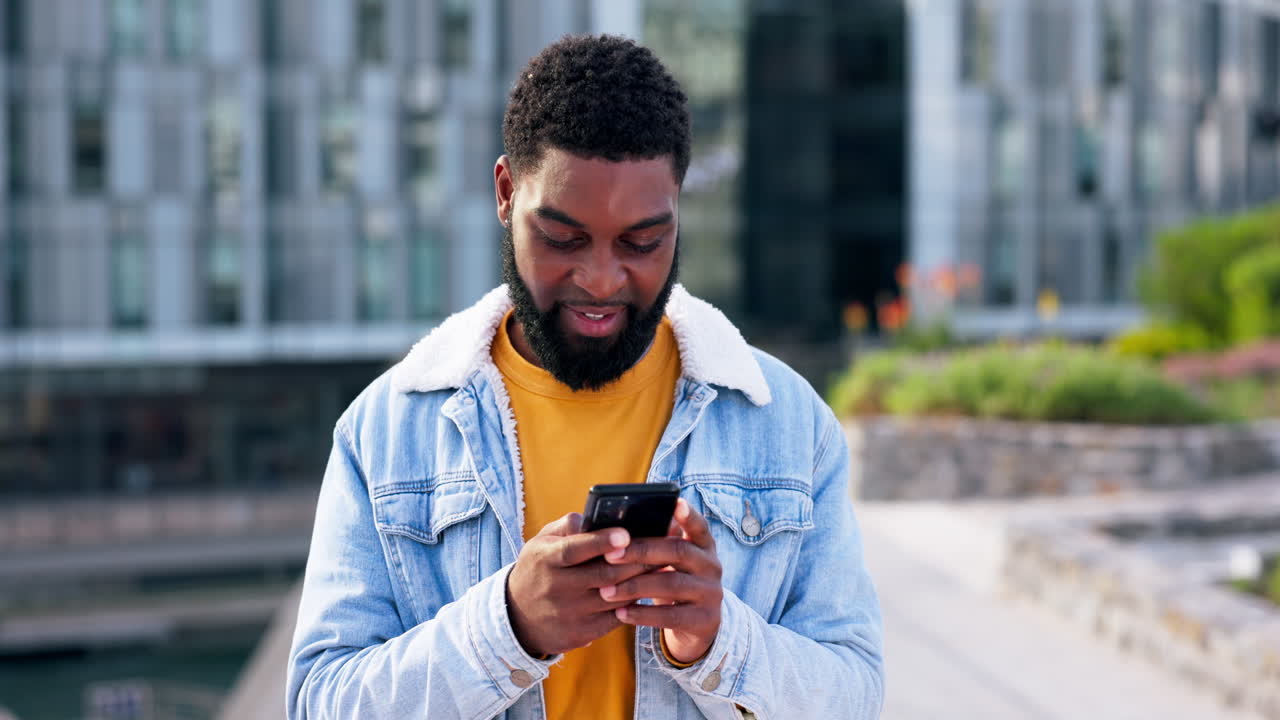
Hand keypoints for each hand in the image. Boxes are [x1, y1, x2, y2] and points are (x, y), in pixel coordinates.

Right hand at [506, 512, 650, 656]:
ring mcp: (569, 614)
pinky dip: (634, 603)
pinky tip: (649, 589)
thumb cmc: (540, 568)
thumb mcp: (542, 542)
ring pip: (615, 597)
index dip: (601, 542)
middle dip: (636, 561)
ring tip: (664, 565)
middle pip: (604, 575)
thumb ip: (567, 526)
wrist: (518, 617)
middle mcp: (556, 588)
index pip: (575, 549)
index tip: (625, 534)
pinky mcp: (581, 634)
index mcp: (546, 559)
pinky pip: (615, 618)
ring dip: (642, 582)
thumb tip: (594, 517)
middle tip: (663, 546)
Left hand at [598, 498, 722, 663]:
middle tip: (609, 555)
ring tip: (605, 591)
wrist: (695, 625)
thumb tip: (613, 530)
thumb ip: (654, 545)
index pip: (699, 526)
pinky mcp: (706, 620)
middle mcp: (712, 566)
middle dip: (641, 552)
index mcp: (704, 546)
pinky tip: (620, 613)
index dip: (689, 515)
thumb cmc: (671, 582)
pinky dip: (643, 614)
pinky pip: (671, 616)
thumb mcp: (669, 563)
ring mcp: (712, 593)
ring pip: (672, 584)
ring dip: (635, 587)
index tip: (676, 502)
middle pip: (678, 551)